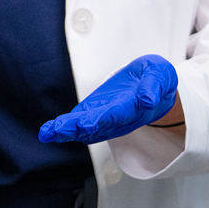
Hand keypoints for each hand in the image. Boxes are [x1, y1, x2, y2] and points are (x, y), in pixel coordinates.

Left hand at [38, 55, 179, 144]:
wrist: (152, 87)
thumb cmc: (155, 80)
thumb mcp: (160, 74)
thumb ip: (153, 85)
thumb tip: (147, 99)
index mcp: (133, 106)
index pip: (117, 113)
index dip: (101, 119)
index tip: (86, 124)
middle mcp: (117, 117)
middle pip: (96, 124)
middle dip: (77, 127)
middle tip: (60, 129)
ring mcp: (104, 117)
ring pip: (84, 128)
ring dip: (66, 131)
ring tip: (48, 133)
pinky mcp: (94, 114)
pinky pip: (78, 124)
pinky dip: (63, 129)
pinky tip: (48, 132)